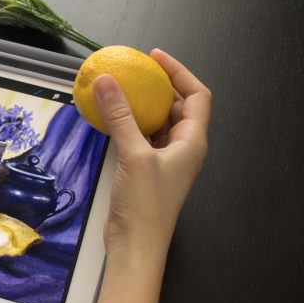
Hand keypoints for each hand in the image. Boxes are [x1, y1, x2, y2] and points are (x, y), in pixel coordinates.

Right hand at [93, 48, 211, 255]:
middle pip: (178, 106)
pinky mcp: (146, 170)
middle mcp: (182, 148)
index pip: (197, 96)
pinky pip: (141, 137)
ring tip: (120, 90)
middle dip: (158, 86)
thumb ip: (120, 116)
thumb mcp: (133, 155)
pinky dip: (128, 124)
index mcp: (192, 141)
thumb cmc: (146, 205)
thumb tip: (106, 81)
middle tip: (134, 71)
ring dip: (141, 105)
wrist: (136, 245)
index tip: (155, 57)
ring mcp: (164, 160)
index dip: (179, 72)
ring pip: (158, 122)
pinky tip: (110, 118)